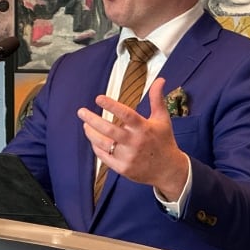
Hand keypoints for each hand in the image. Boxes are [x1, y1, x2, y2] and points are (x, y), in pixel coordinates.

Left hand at [78, 78, 188, 200]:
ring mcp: (128, 156)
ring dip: (91, 133)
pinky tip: (93, 139)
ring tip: (85, 125)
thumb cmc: (164, 141)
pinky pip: (104, 157)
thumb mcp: (162, 119)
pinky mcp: (123, 168)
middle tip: (81, 111)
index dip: (111, 105)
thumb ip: (157, 98)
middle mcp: (135, 142)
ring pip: (103, 144)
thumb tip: (160, 79)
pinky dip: (97, 147)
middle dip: (92, 120)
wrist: (168, 170)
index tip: (98, 98)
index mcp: (144, 128)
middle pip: (109, 130)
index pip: (126, 114)